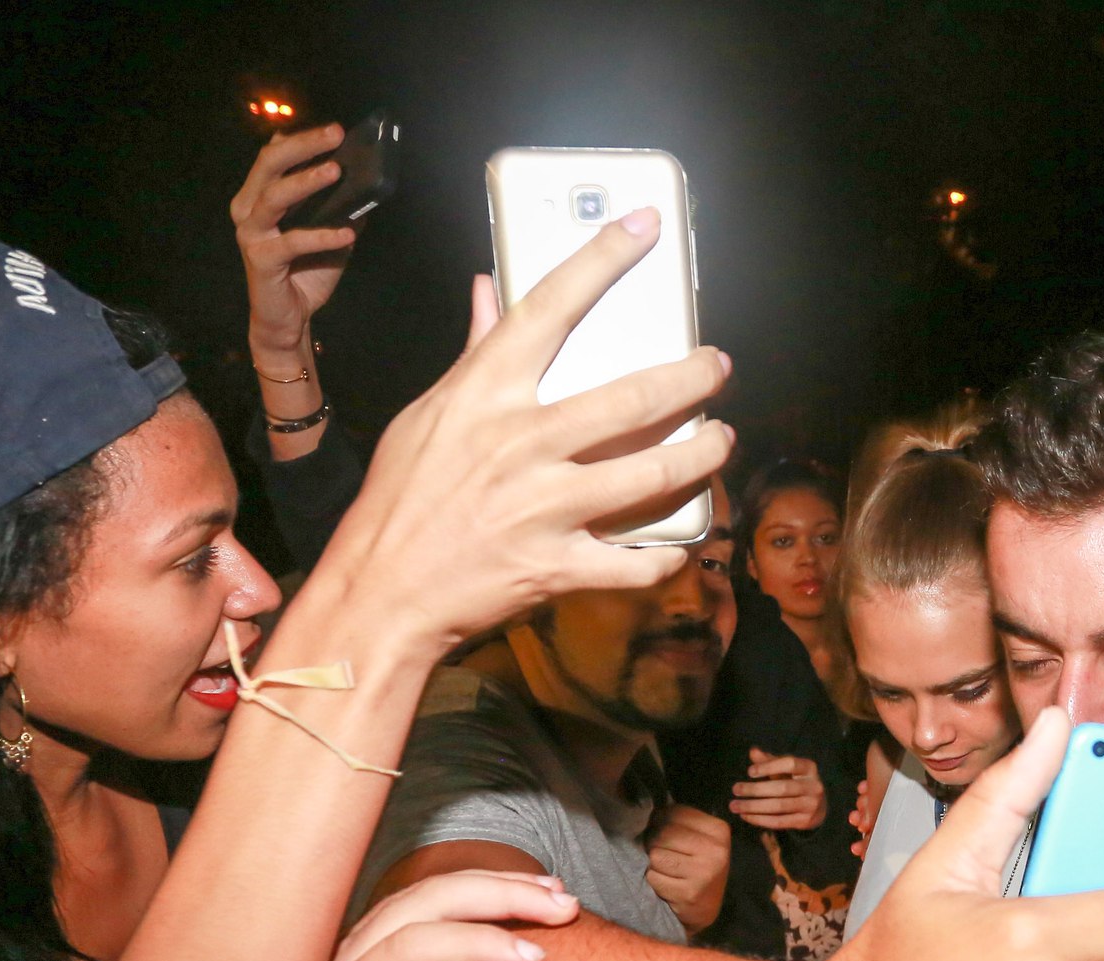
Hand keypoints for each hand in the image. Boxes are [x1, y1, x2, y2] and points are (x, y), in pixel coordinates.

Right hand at [230, 124, 358, 361]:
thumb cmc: (307, 272)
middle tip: (335, 134)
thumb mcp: (330, 233)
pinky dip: (322, 236)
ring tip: (336, 171)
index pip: (274, 156)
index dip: (301, 139)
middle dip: (303, 146)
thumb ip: (341, 207)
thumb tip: (370, 183)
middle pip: (269, 164)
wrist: (290, 319)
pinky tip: (348, 232)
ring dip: (306, 181)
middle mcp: (249, 210)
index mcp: (259, 197)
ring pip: (275, 197)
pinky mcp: (260, 260)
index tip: (333, 129)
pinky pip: (292, 242)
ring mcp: (251, 234)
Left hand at [256, 870, 579, 960]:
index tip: (535, 958)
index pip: (410, 951)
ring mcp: (345, 954)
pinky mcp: (357, 954)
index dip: (475, 944)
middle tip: (562, 906)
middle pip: (418, 903)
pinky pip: (413, 907)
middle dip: (494, 894)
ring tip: (552, 895)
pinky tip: (508, 899)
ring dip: (486, 886)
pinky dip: (466, 895)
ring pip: (417, 895)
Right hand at [312, 212, 733, 658]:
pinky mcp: (557, 566)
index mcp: (486, 393)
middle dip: (692, 378)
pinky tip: (677, 544)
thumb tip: (487, 286)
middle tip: (719, 367)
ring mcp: (544, 506)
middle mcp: (522, 443)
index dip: (603, 260)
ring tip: (722, 440)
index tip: (647, 225)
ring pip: (653, 473)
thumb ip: (473, 352)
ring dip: (703, 455)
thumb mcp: (427, 414)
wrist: (381, 592)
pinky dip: (664, 555)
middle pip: (633, 397)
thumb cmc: (402, 499)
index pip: (551, 306)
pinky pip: (635, 560)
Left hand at [645, 804, 732, 934]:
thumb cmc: (696, 866)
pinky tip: (667, 885)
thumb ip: (678, 821)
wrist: (705, 908)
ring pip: (655, 855)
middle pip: (662, 833)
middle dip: (655, 844)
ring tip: (667, 871)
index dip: (659, 822)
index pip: (672, 813)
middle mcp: (716, 850)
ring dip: (654, 864)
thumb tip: (644, 809)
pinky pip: (653, 877)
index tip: (666, 837)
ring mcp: (704, 873)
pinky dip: (654, 881)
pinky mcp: (689, 893)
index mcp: (719, 830)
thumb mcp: (698, 838)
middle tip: (665, 856)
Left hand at [731, 749, 827, 831]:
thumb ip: (770, 760)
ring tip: (734, 806)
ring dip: (753, 807)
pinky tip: (745, 816)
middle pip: (782, 788)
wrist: (819, 807)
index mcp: (809, 768)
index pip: (790, 764)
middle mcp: (813, 786)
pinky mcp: (805, 821)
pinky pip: (779, 821)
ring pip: (779, 806)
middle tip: (735, 789)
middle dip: (756, 789)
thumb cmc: (796, 782)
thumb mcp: (786, 769)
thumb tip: (753, 751)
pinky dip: (759, 819)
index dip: (769, 767)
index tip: (749, 772)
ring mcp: (811, 805)